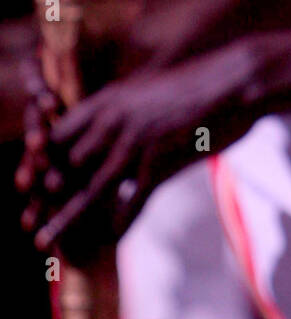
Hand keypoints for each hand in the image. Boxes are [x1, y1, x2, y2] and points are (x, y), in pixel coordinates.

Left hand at [21, 42, 264, 250]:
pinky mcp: (162, 155)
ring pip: (91, 188)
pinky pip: (136, 196)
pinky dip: (122, 220)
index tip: (26, 189)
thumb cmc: (198, 83)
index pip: (59, 136)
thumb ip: (126, 110)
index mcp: (108, 99)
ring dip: (66, 218)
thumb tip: (112, 129)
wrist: (237, 77)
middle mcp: (114, 118)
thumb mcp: (150, 90)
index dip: (39, 164)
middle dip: (44, 198)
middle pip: (66, 165)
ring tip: (46, 242)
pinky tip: (111, 238)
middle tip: (27, 222)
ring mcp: (136, 138)